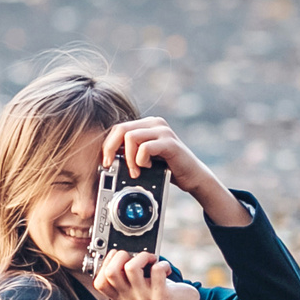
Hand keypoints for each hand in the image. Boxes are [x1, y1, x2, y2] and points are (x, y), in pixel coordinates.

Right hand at [92, 249, 201, 299]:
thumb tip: (120, 252)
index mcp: (119, 295)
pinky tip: (165, 268)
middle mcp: (128, 297)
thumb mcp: (135, 286)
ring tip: (151, 259)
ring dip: (143, 256)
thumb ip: (124, 274)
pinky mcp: (160, 294)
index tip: (118, 256)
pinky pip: (157, 270)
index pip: (99, 282)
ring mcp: (143, 296)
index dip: (106, 263)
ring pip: (131, 268)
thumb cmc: (155, 290)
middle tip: (134, 256)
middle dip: (120, 255)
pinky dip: (163, 263)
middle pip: (110, 272)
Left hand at [103, 117, 250, 226]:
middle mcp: (155, 123)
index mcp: (147, 124)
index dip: (107, 145)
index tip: (106, 163)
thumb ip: (129, 151)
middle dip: (111, 149)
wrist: (193, 176)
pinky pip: (145, 148)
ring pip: (130, 137)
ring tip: (135, 171)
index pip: (118, 128)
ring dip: (128, 158)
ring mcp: (163, 131)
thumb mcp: (144, 157)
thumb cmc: (168, 168)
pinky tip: (147, 167)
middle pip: (120, 129)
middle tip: (111, 166)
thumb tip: (107, 156)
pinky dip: (140, 160)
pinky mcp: (170, 143)